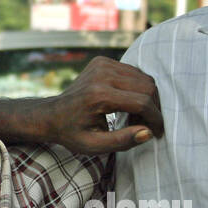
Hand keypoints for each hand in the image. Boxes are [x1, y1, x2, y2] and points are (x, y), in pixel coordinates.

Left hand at [44, 56, 163, 154]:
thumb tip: (148, 132)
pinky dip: (137, 88)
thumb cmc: (72, 133)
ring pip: (143, 78)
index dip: (155, 119)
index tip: (157, 133)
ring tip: (135, 118)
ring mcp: (102, 64)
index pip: (142, 102)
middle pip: (147, 87)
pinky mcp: (102, 61)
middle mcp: (102, 74)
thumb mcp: (94, 146)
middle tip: (144, 126)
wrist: (50, 114)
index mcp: (99, 95)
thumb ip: (122, 141)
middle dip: (153, 108)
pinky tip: (127, 104)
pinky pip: (133, 73)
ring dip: (147, 98)